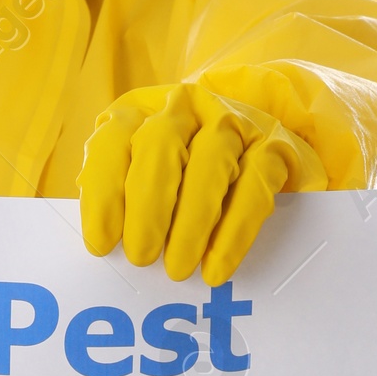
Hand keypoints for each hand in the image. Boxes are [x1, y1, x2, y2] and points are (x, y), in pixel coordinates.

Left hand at [78, 82, 315, 284]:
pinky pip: (254, 188)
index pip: (113, 142)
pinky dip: (233, 233)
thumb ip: (121, 199)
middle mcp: (185, 107)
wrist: (258, 139)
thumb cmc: (183, 173)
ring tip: (178, 268)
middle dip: (147, 206)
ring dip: (191, 221)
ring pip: (211, 162)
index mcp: (140, 111)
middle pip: (160, 145)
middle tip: (142, 257)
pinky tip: (216, 267)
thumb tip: (105, 247)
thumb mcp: (141, 174)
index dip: (103, 192)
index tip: (102, 243)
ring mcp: (234, 122)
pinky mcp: (273, 147)